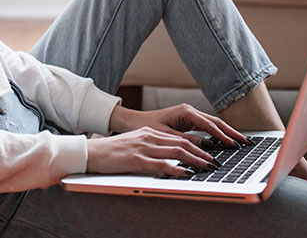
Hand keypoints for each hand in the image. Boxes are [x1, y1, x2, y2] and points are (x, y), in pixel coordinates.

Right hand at [85, 127, 218, 176]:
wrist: (91, 152)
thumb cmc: (111, 152)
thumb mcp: (134, 145)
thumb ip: (151, 148)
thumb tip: (168, 158)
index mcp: (149, 133)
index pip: (179, 138)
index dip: (197, 145)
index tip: (209, 153)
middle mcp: (149, 137)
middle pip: (182, 143)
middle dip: (202, 153)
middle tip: (215, 162)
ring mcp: (143, 147)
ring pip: (176, 151)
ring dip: (195, 160)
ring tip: (207, 167)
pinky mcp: (136, 159)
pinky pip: (161, 164)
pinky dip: (176, 168)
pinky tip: (186, 173)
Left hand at [108, 103, 250, 147]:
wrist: (133, 122)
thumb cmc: (146, 127)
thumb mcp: (166, 136)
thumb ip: (187, 141)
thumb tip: (207, 147)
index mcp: (185, 112)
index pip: (210, 125)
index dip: (223, 136)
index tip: (234, 145)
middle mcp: (190, 111)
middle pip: (216, 122)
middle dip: (232, 132)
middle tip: (246, 143)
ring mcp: (190, 116)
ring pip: (213, 124)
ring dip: (227, 133)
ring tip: (241, 143)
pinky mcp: (188, 121)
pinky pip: (207, 128)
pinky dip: (218, 134)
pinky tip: (226, 142)